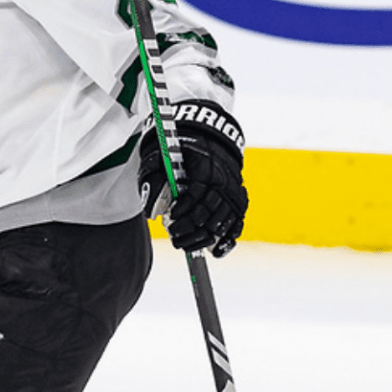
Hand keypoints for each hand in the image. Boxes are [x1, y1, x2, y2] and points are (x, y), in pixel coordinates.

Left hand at [139, 101, 247, 257]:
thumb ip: (153, 180)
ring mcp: (235, 192)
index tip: (170, 219)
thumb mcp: (162, 156)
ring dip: (203, 236)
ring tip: (185, 243)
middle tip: (174, 235)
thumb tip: (151, 213)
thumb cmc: (180, 150)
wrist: (208, 140)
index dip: (184, 209)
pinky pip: (237, 225)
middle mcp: (224, 180)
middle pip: (210, 210)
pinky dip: (227, 240)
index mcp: (205, 166)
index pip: (196, 193)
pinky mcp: (239, 202)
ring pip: (223, 221)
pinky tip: (214, 250)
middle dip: (190, 227)